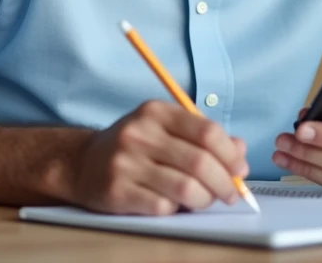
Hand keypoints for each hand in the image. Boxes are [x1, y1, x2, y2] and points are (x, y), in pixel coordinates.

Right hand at [71, 100, 249, 214]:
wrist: (81, 163)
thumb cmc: (134, 147)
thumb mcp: (165, 129)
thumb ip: (202, 136)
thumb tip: (240, 150)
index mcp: (155, 112)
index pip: (206, 132)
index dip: (230, 154)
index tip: (240, 169)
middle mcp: (139, 133)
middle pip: (200, 162)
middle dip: (224, 182)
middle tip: (231, 193)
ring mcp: (125, 163)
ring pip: (185, 188)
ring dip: (204, 199)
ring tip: (205, 200)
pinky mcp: (116, 191)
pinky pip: (163, 206)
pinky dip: (176, 209)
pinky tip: (174, 204)